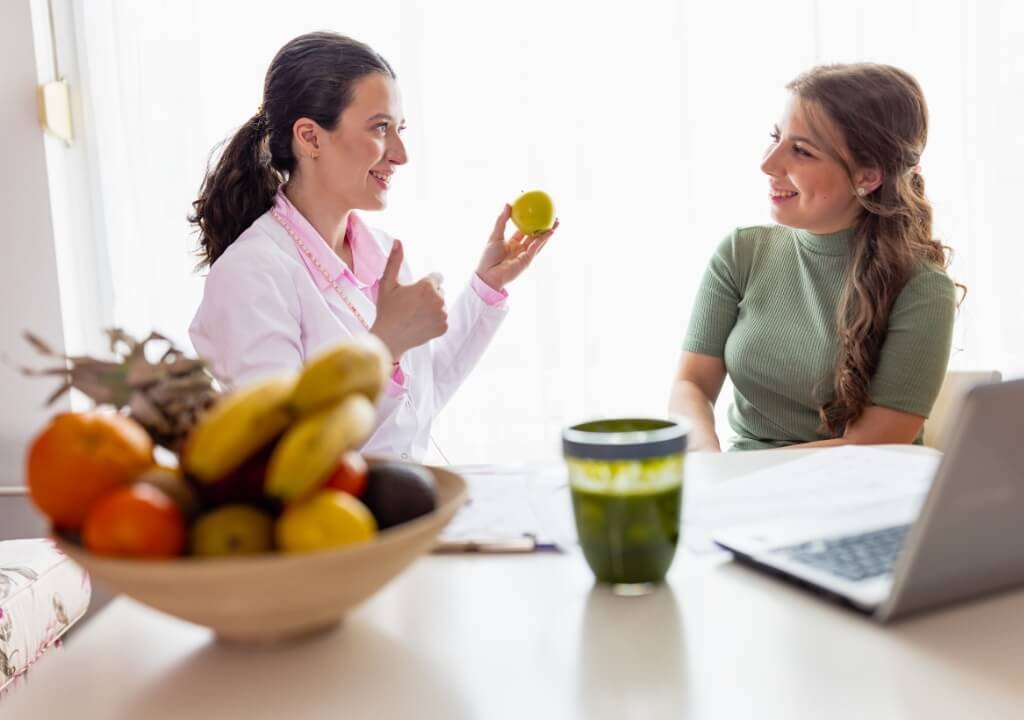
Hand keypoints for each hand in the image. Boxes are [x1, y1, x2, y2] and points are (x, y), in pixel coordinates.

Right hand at [370, 240, 447, 358]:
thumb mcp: (388, 283)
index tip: (414, 293)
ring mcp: (443, 315)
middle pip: (440, 291)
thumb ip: (395, 261)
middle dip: (430, 295)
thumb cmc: (387, 310)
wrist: (389, 338)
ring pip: (441, 305)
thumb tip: (398, 241)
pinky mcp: (444, 327)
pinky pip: (442, 319)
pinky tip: (420, 324)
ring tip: (415, 315)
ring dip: (433, 308)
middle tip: (412, 306)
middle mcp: (439, 299)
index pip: (436, 278)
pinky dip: (434, 321)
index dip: (424, 285)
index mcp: (428, 286)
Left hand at [475, 204, 557, 291]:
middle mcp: (520, 248)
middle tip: (552, 216)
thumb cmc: (488, 256)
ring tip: (557, 222)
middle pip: (535, 235)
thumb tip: (508, 204)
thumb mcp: (495, 235)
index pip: (523, 229)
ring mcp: (525, 254)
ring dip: (548, 232)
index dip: (530, 221)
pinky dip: (543, 239)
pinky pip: (536, 247)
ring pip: (539, 241)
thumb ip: (502, 220)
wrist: (488, 274)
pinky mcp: (527, 260)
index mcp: (512, 242)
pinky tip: (550, 231)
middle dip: (544, 226)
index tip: (536, 212)